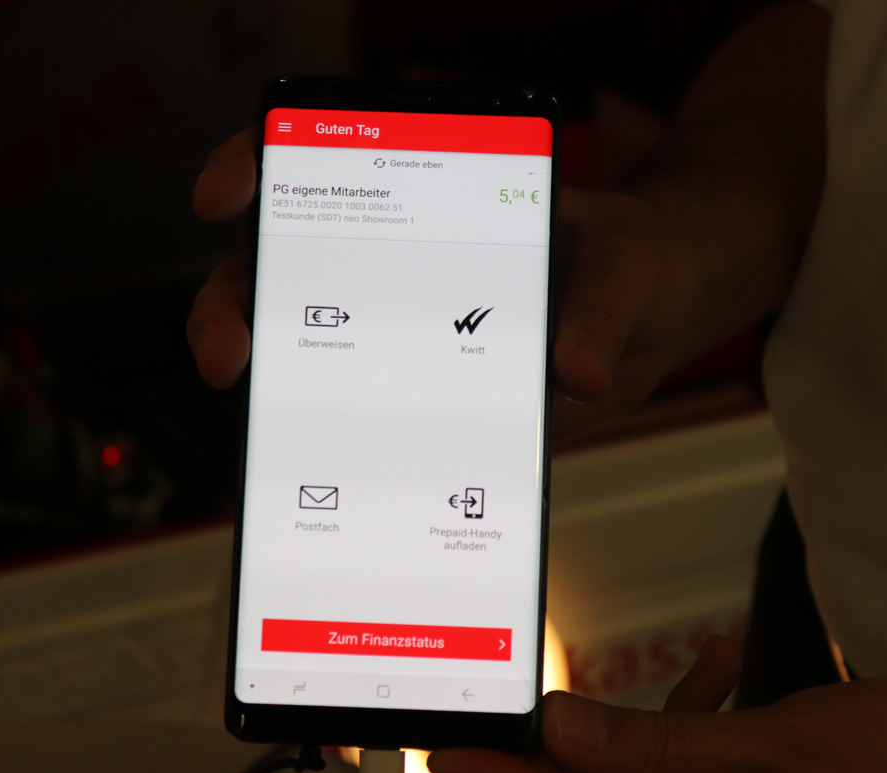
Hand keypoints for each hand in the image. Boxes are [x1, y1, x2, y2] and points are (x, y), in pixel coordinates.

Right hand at [183, 132, 758, 435]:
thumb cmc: (638, 263)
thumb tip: (578, 374)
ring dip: (267, 396)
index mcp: (432, 202)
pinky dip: (333, 456)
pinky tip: (327, 492)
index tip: (225, 191)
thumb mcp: (630, 269)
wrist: (661, 318)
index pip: (322, 167)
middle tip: (227, 355)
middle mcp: (400, 267)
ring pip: (304, 356)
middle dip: (232, 307)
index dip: (255, 165)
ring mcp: (404, 336)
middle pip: (281, 274)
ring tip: (261, 444)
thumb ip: (604, 310)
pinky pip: (364, 423)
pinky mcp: (423, 399)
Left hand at [426, 636, 886, 772]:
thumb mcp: (774, 762)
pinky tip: (732, 668)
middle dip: (545, 754)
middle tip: (491, 710)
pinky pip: (701, 772)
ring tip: (623, 682)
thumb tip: (560, 732)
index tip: (444, 743)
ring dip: (629, 728)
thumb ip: (656, 755)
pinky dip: (701, 721)